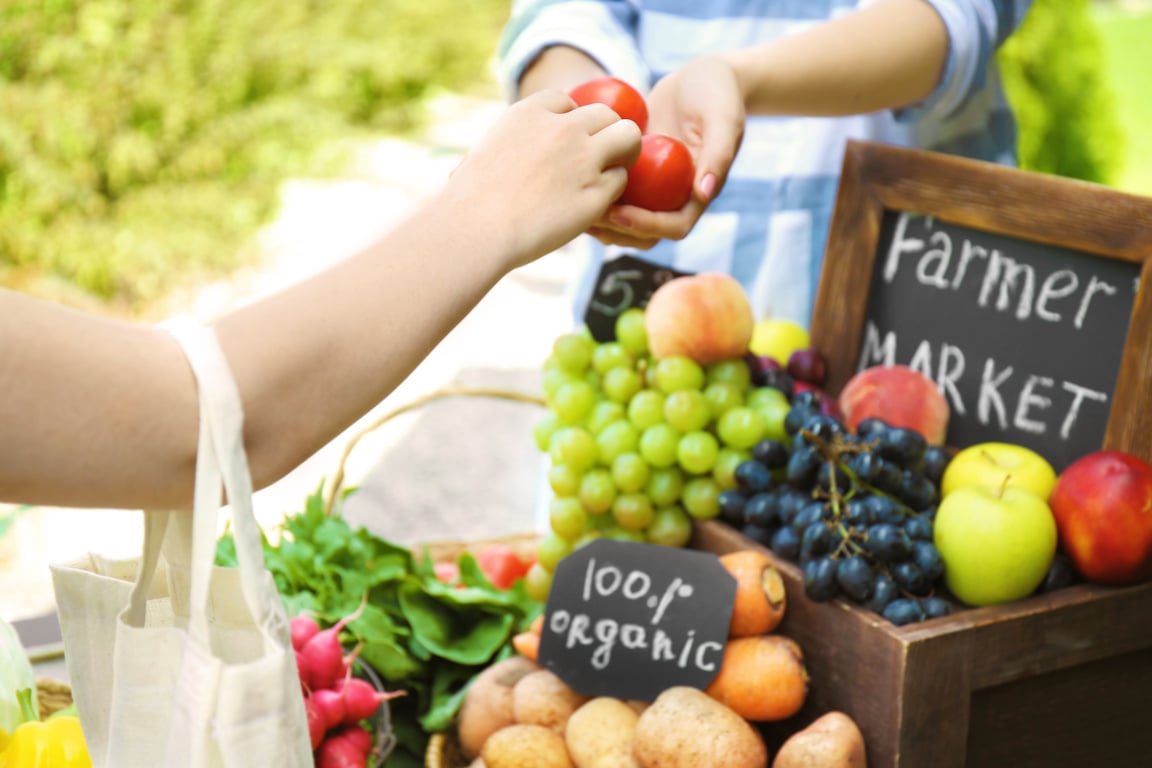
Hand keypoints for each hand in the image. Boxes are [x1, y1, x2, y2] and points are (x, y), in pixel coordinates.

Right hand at [440, 89, 640, 267]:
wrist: (477, 228)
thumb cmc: (469, 200)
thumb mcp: (483, 153)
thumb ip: (506, 146)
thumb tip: (492, 159)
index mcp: (531, 112)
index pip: (566, 101)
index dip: (570, 121)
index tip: (564, 142)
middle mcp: (563, 128)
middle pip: (606, 114)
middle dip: (605, 133)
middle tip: (600, 157)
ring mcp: (584, 158)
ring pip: (628, 137)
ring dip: (624, 154)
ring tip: (611, 174)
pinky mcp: (596, 192)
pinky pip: (620, 181)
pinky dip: (612, 192)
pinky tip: (596, 205)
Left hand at [586, 55, 745, 249]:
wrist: (702, 76)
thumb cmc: (717, 93)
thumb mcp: (723, 117)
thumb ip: (719, 153)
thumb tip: (703, 193)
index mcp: (698, 192)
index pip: (675, 227)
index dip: (647, 226)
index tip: (620, 213)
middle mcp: (674, 195)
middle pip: (646, 233)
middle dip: (618, 230)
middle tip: (590, 215)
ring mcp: (653, 186)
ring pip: (625, 218)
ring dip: (602, 220)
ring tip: (574, 205)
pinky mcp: (636, 170)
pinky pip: (613, 190)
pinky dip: (594, 191)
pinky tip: (571, 181)